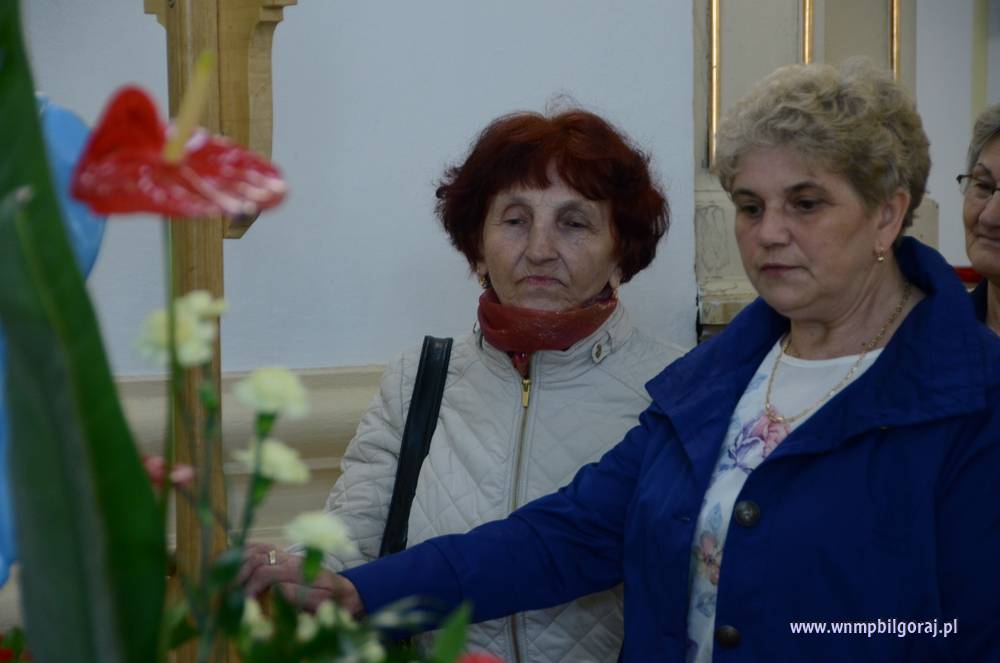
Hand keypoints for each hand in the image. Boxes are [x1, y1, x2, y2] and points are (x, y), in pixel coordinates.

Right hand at [237, 542, 363, 614]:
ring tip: (226, 574)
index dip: (249, 587)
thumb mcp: (319, 603)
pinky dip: (247, 550)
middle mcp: (290, 559)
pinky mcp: (285, 557)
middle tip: (228, 590)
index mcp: (296, 571)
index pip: (264, 572)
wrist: (346, 590)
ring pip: (259, 549)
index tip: (242, 602)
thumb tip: (276, 589)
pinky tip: (236, 556)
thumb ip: (298, 596)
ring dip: (240, 560)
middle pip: (258, 558)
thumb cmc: (332, 600)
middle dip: (239, 573)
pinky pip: (264, 547)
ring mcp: (287, 556)